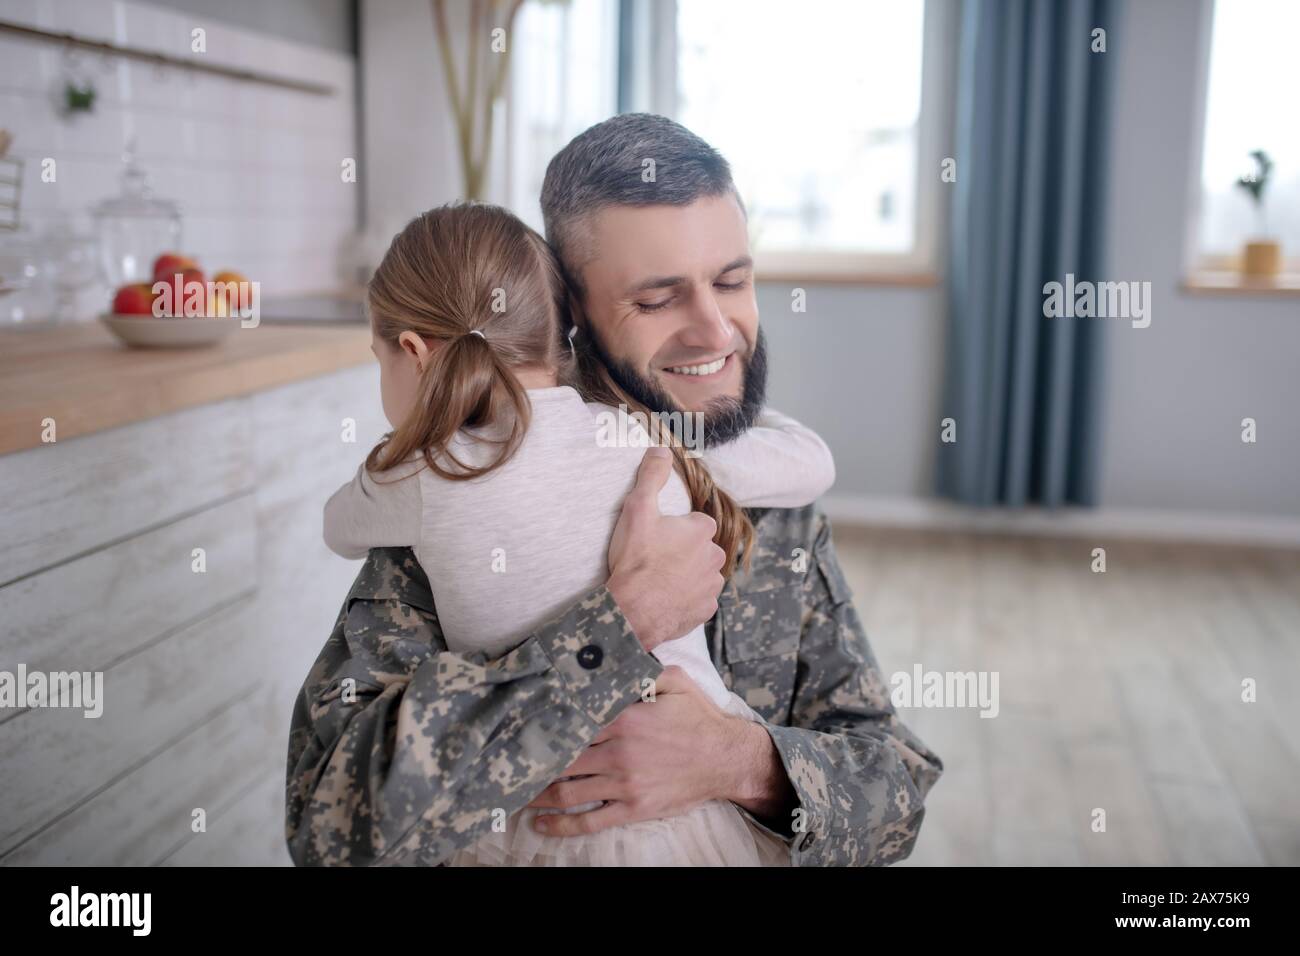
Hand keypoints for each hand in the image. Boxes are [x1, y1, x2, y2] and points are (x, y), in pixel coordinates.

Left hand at [526, 666, 763, 833]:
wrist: (727, 759)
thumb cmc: (700, 718)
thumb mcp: (675, 681)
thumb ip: (642, 668)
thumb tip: (614, 653)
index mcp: (624, 719)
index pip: (571, 720)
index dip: (543, 724)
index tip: (518, 725)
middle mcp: (618, 752)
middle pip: (561, 757)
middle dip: (531, 759)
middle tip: (506, 759)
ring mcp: (624, 784)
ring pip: (568, 791)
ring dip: (537, 793)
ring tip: (515, 791)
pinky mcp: (633, 808)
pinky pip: (590, 822)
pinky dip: (561, 826)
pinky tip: (541, 824)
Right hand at [606, 446, 725, 651]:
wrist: (632, 610)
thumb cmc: (635, 559)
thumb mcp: (638, 509)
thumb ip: (652, 476)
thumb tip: (662, 449)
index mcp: (702, 530)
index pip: (694, 522)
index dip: (673, 529)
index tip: (654, 538)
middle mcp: (715, 557)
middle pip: (699, 548)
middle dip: (681, 552)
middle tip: (654, 559)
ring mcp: (711, 586)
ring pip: (700, 573)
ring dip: (685, 575)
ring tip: (657, 580)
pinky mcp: (705, 610)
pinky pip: (698, 599)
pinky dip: (684, 598)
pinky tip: (664, 598)